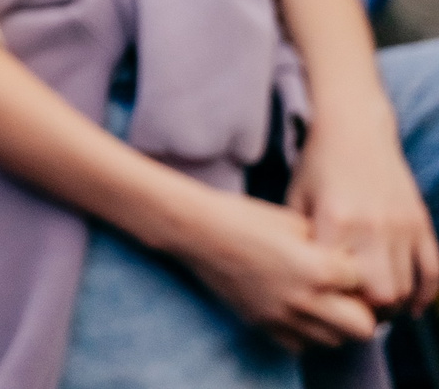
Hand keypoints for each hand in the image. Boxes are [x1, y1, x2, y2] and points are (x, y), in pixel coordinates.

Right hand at [175, 186, 377, 348]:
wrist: (198, 231)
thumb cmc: (245, 217)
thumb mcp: (294, 221)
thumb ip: (327, 245)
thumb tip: (346, 263)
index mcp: (319, 267)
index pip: (365, 284)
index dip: (356, 271)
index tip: (343, 262)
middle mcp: (305, 299)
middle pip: (362, 327)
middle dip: (359, 310)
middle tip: (344, 293)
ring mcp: (283, 316)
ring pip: (335, 341)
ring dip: (334, 324)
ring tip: (320, 302)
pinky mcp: (263, 325)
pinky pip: (300, 345)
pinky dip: (305, 333)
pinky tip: (296, 311)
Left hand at [292, 106, 438, 316]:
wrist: (355, 128)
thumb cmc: (318, 164)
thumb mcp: (296, 197)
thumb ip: (300, 238)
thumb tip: (302, 279)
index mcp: (336, 220)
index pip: (340, 281)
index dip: (334, 300)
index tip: (326, 305)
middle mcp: (373, 226)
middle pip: (381, 293)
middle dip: (367, 310)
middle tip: (352, 312)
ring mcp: (402, 226)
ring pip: (407, 287)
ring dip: (392, 304)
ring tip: (374, 307)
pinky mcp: (420, 223)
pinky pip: (433, 270)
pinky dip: (424, 293)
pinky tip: (410, 305)